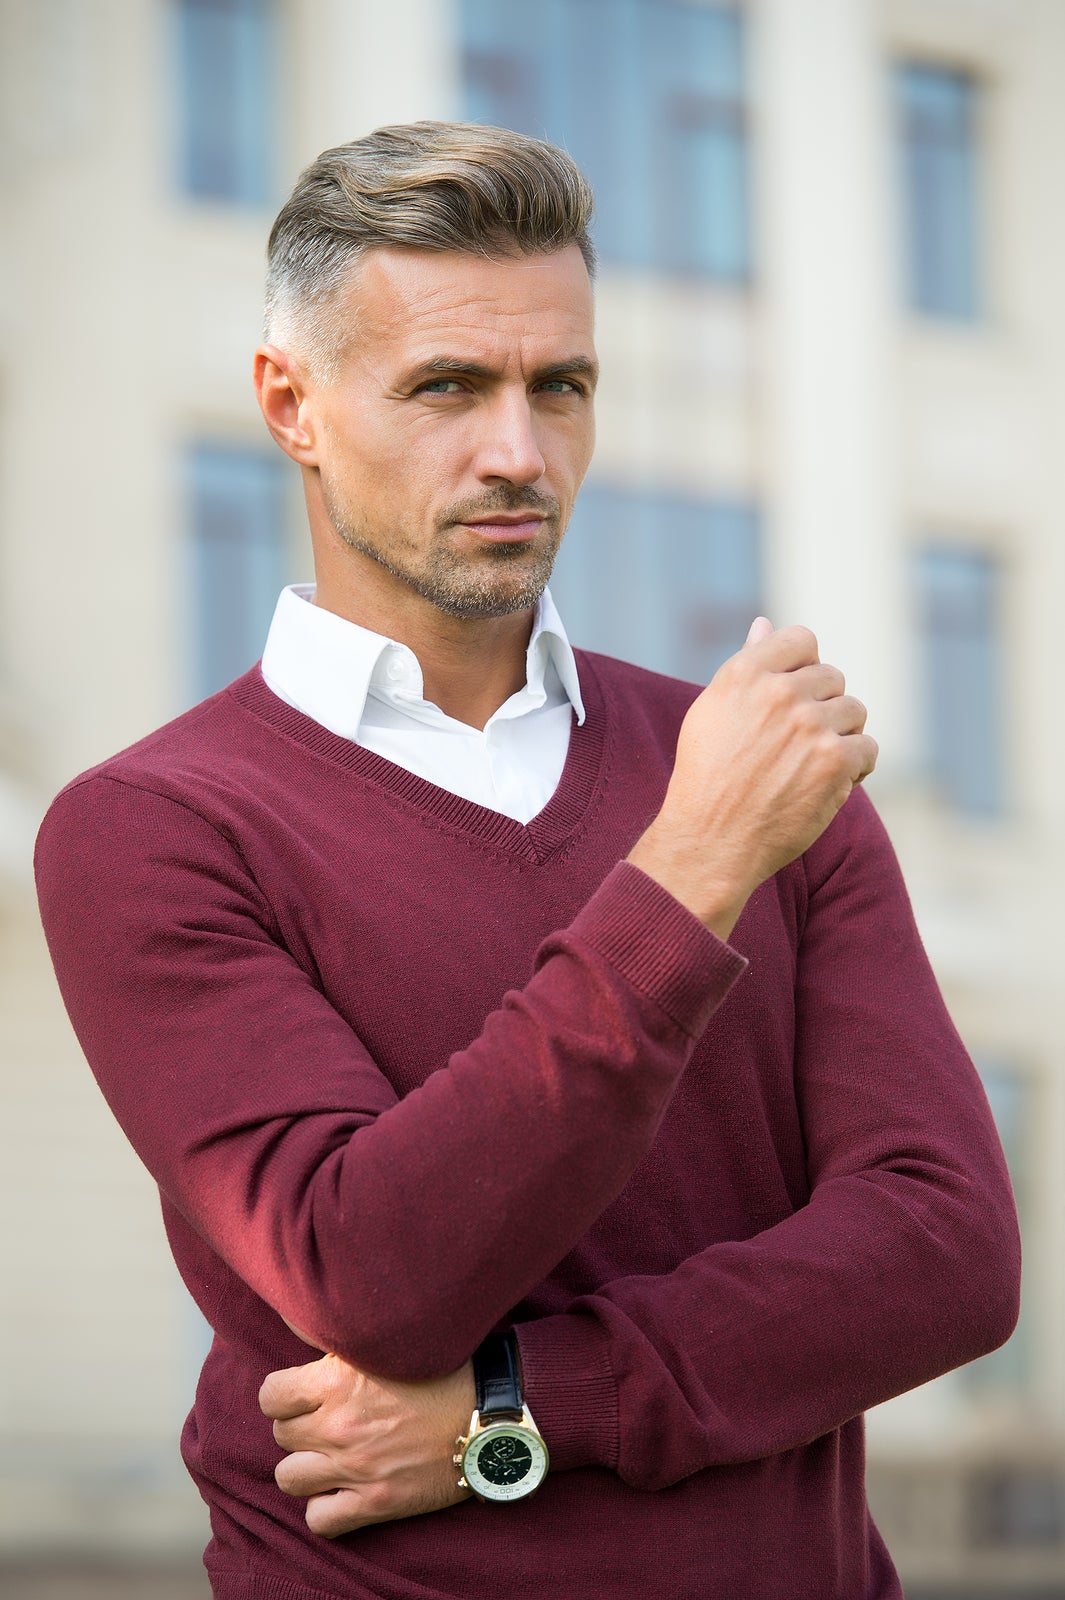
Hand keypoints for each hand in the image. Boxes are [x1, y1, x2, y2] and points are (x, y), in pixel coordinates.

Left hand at [259, 1352, 475, 1536]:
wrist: (489, 1413)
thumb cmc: (440, 1369)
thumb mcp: (385, 1341)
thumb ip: (336, 1334)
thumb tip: (294, 1313)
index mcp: (337, 1382)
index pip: (270, 1396)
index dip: (284, 1394)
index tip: (304, 1394)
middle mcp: (340, 1427)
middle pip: (282, 1435)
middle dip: (300, 1426)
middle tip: (327, 1420)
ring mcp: (356, 1468)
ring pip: (289, 1478)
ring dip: (307, 1466)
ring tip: (330, 1455)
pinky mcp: (377, 1502)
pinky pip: (320, 1521)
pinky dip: (325, 1508)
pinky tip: (341, 1490)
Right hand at [628, 617, 876, 938]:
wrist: (711, 840)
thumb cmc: (708, 777)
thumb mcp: (714, 710)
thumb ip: (748, 665)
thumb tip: (765, 624)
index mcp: (745, 673)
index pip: (802, 640)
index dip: (804, 669)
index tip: (794, 699)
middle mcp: (778, 692)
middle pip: (833, 677)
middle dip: (822, 707)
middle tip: (796, 744)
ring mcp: (810, 724)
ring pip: (854, 711)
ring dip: (841, 737)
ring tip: (810, 766)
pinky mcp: (835, 760)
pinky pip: (868, 749)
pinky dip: (854, 769)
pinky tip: (825, 785)